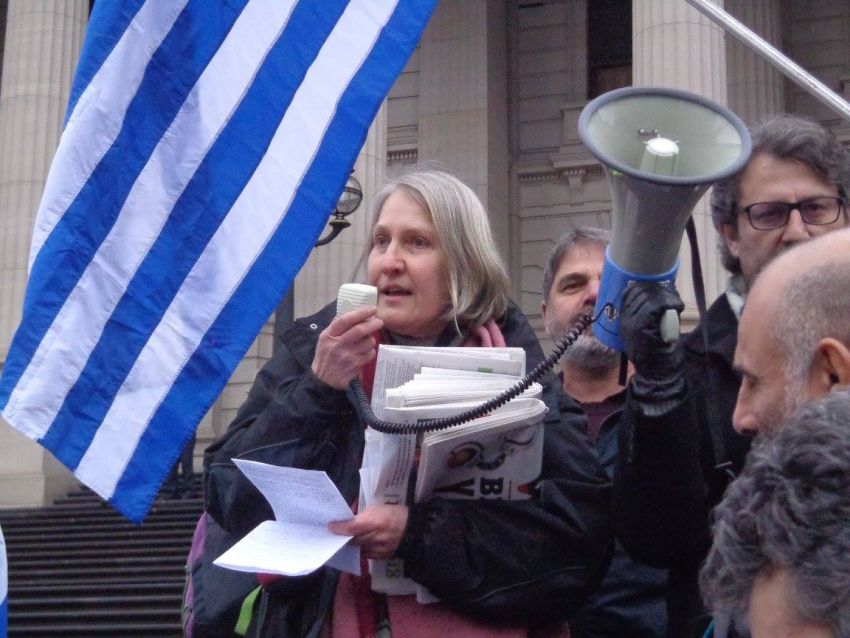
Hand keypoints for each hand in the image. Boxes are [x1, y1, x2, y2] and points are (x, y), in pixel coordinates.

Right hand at [311, 306, 382, 389]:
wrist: (323, 381)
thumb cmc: (326, 357)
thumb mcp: (324, 339)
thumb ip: (336, 327)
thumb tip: (351, 313)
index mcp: (329, 335)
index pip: (346, 319)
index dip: (361, 313)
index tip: (372, 309)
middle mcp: (337, 344)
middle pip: (360, 330)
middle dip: (373, 323)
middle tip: (380, 321)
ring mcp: (347, 356)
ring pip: (368, 342)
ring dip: (371, 340)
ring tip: (368, 341)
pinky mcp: (354, 366)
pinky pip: (370, 354)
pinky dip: (370, 352)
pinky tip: (365, 353)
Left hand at [329, 504, 408, 559]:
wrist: (412, 529)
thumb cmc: (393, 514)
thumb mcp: (376, 509)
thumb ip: (360, 516)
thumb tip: (347, 522)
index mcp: (375, 522)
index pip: (352, 528)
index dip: (340, 528)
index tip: (330, 527)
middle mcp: (376, 538)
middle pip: (352, 541)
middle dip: (342, 538)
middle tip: (333, 535)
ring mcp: (379, 550)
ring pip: (358, 550)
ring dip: (350, 546)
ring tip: (343, 541)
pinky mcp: (381, 557)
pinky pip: (365, 555)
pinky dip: (360, 550)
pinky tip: (356, 546)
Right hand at [620, 282, 684, 404]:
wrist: (656, 373)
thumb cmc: (655, 353)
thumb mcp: (645, 332)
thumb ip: (646, 315)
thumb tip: (659, 293)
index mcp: (624, 319)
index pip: (629, 292)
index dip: (645, 285)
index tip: (659, 286)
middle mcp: (625, 319)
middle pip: (639, 291)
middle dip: (657, 288)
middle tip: (670, 292)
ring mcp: (633, 323)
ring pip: (649, 297)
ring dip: (666, 295)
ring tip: (675, 300)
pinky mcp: (643, 327)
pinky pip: (657, 306)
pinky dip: (670, 302)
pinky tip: (677, 306)